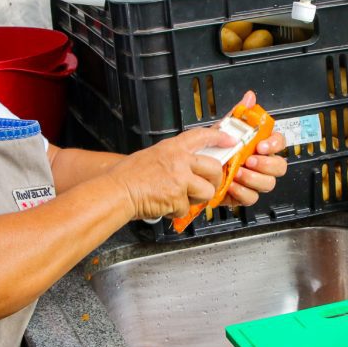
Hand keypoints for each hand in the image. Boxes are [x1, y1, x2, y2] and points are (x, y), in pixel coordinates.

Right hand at [106, 126, 237, 220]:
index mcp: (172, 148)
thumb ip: (172, 158)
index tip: (230, 140)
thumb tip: (187, 165)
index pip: (201, 136)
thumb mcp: (152, 155)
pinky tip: (165, 205)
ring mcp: (180, 179)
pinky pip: (187, 208)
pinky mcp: (178, 198)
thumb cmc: (128, 175)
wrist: (117, 191)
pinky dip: (177, 210)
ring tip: (181, 199)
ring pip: (206, 191)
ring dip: (197, 199)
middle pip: (213, 168)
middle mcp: (179, 160)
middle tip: (207, 185)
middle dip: (214, 180)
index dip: (219, 137)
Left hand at [220, 90, 287, 206]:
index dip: (275, 144)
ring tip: (237, 173)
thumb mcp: (224, 128)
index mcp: (260, 146)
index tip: (261, 145)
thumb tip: (250, 97)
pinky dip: (242, 192)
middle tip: (249, 161)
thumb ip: (239, 114)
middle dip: (266, 164)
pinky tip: (231, 185)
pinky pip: (252, 197)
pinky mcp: (243, 195)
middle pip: (279, 166)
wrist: (195, 168)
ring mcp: (254, 180)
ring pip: (268, 184)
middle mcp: (260, 164)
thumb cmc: (213, 148)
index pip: (279, 142)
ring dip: (253, 178)